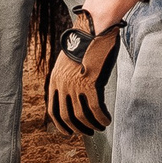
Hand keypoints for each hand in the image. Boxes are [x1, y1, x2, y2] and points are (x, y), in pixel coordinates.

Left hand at [45, 12, 120, 134]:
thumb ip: (68, 78)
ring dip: (92, 125)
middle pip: (67, 116)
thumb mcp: (69, 62)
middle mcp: (63, 85)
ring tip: (101, 127)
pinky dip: (102, 118)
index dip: (61, 125)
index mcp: (55, 80)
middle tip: (88, 133)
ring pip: (82, 115)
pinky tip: (107, 120)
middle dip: (78, 128)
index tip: (70, 132)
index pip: (54, 111)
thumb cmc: (86, 44)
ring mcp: (77, 85)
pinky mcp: (92, 83)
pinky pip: (96, 109)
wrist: (94, 29)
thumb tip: (74, 94)